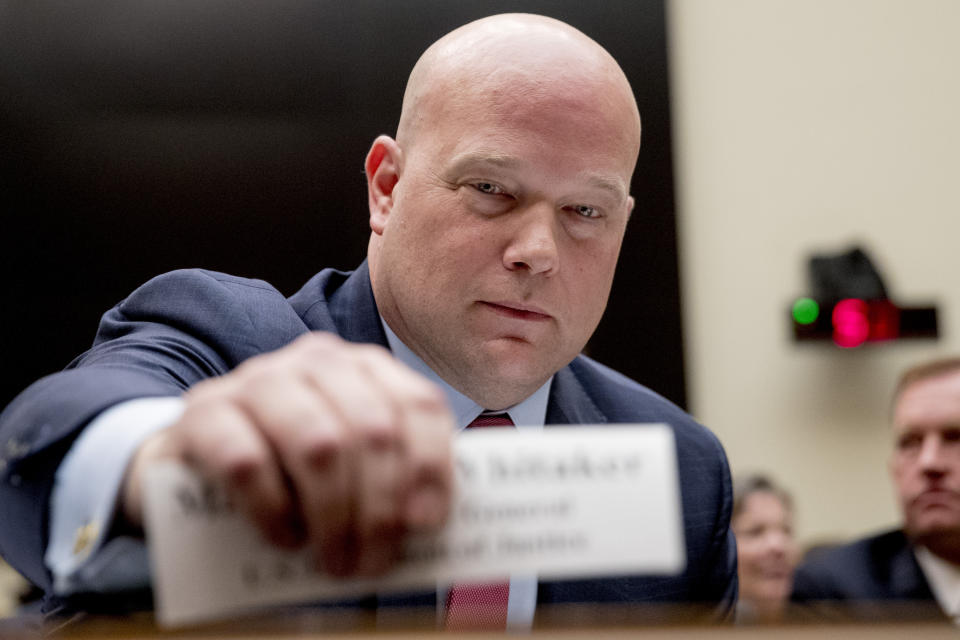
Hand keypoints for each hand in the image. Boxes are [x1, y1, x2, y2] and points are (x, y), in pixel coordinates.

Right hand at [122, 332, 453, 576]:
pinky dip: (274, 511)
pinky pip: (248, 462)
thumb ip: (390, 475)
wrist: (195, 464)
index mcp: (362, 367)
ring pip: (319, 443)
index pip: (418, 404)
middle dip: (381, 508)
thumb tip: (424, 522)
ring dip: (335, 516)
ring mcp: (256, 381)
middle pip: (373, 429)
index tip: (427, 525)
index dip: (431, 466)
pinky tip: (286, 538)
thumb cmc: (291, 470)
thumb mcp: (349, 463)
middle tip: (373, 563)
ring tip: (336, 561)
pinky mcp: (203, 413)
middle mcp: (314, 362)